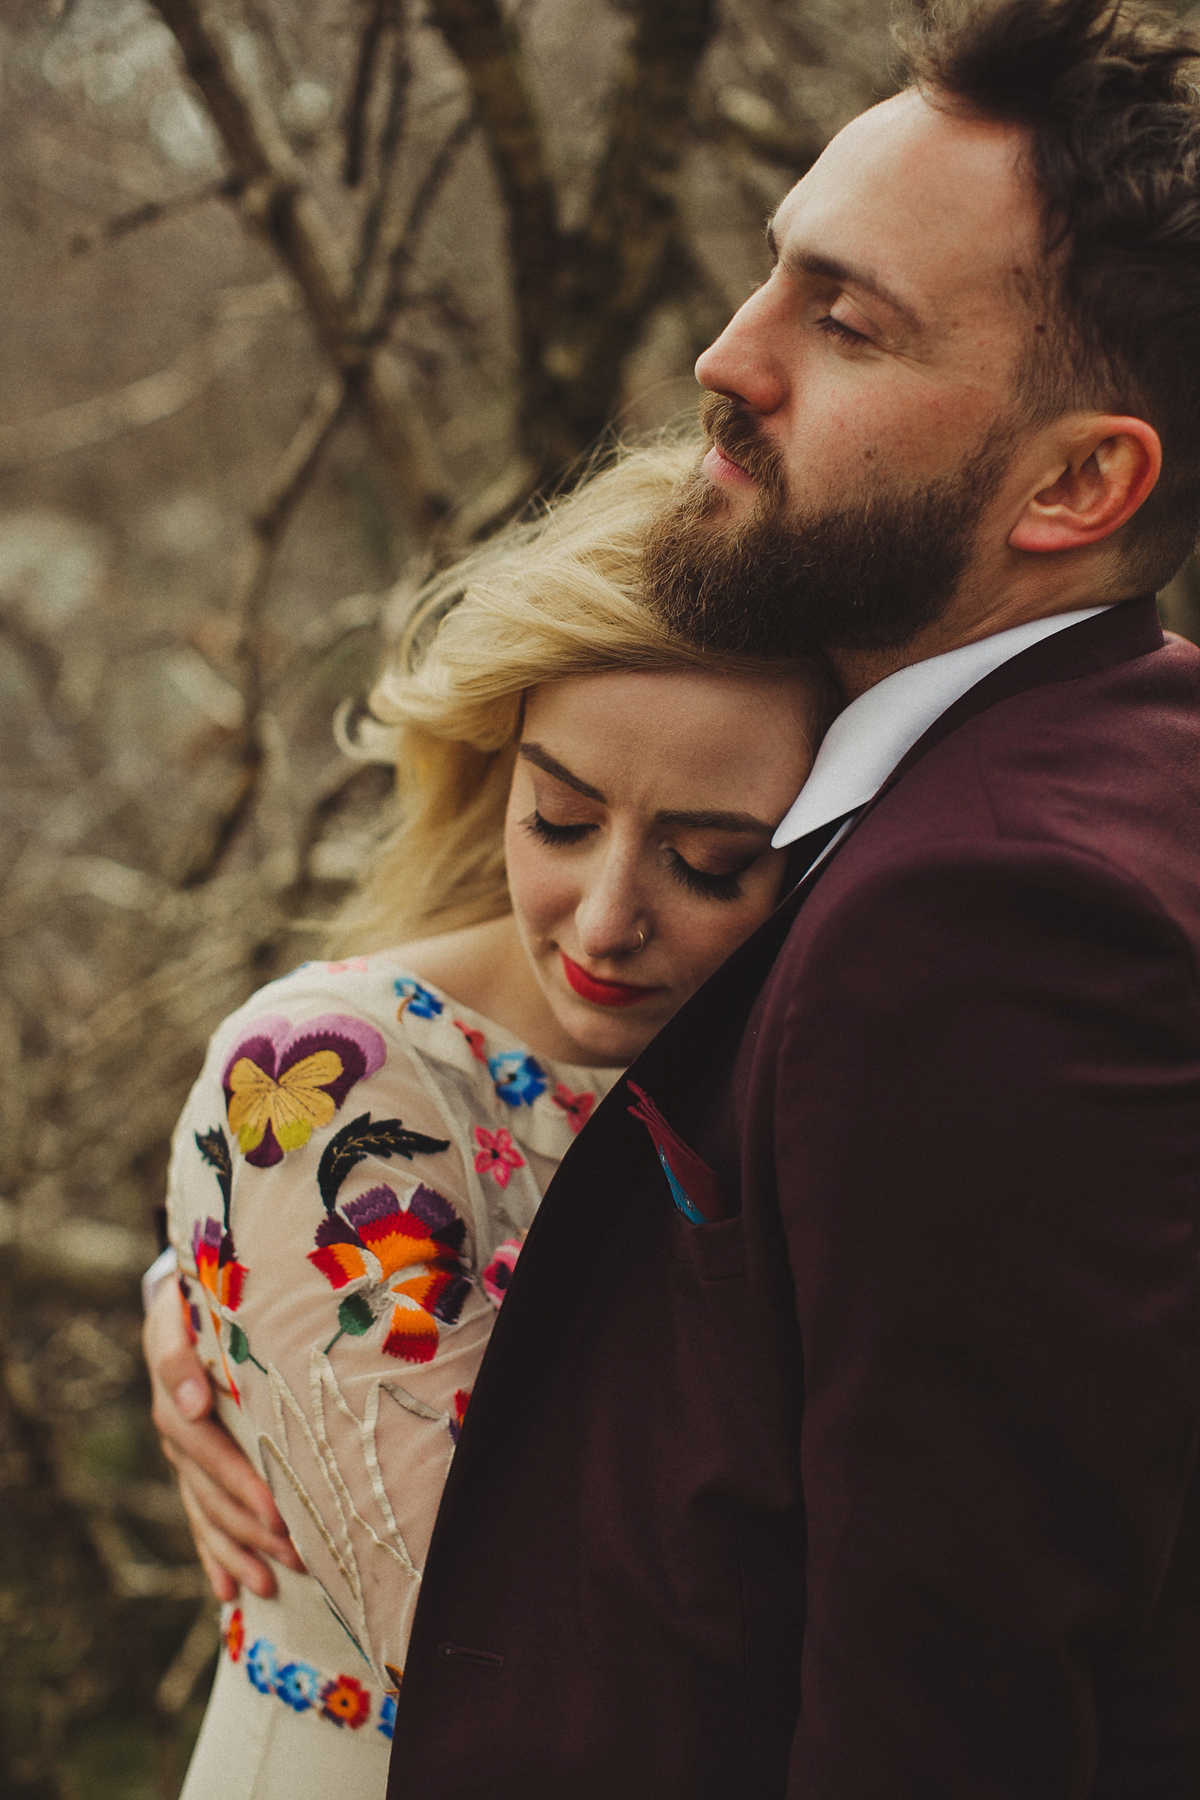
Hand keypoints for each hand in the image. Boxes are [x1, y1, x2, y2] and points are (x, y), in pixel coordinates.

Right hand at [144, 1274, 304, 1600]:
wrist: (183, 1300)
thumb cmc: (200, 1299)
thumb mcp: (183, 1310)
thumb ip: (180, 1353)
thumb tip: (194, 1404)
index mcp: (177, 1392)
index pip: (203, 1443)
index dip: (235, 1476)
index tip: (270, 1506)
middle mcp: (177, 1429)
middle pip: (209, 1489)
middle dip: (251, 1524)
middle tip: (294, 1550)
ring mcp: (183, 1454)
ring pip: (207, 1512)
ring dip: (239, 1550)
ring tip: (274, 1582)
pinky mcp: (192, 1469)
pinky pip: (199, 1519)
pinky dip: (215, 1556)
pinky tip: (230, 1592)